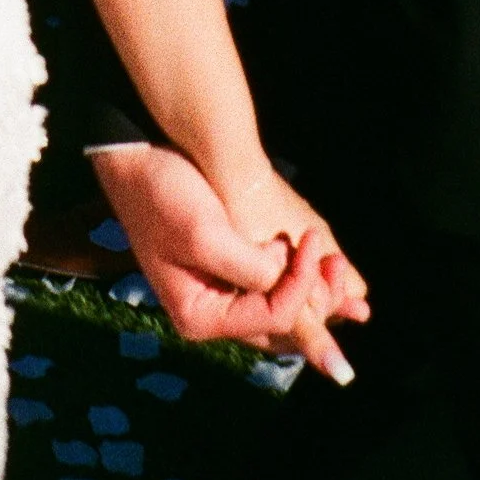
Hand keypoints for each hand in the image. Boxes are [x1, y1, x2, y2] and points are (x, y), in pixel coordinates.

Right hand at [91, 141, 369, 382]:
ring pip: (280, 304)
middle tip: (344, 271)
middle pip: (280, 325)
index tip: (314, 244)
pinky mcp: (227, 263)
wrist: (136, 153)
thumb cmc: (163, 193)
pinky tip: (319, 260)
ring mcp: (220, 288)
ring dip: (313, 287)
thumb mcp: (206, 234)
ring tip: (340, 266)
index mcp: (200, 316)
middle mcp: (212, 311)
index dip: (302, 287)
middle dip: (319, 302)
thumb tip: (292, 285)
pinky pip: (271, 281)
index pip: (272, 318)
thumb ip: (252, 269)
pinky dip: (297, 272)